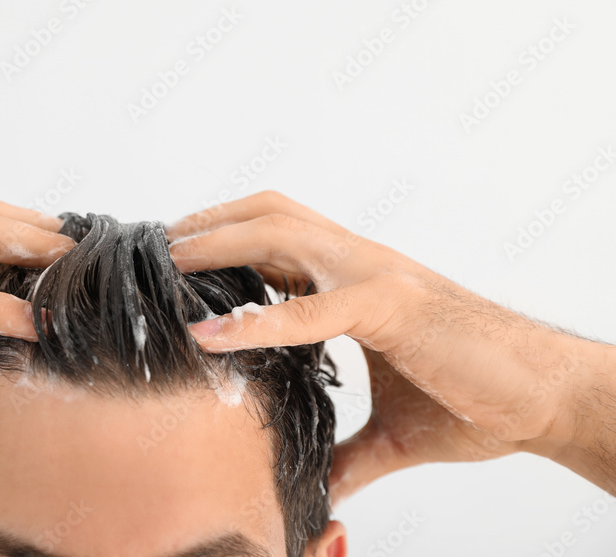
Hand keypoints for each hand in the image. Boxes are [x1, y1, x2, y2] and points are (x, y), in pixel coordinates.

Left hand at [166, 191, 615, 500]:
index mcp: (358, 279)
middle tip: (157, 247)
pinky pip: (315, 308)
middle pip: (271, 215)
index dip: (227, 236)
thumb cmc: (478, 398)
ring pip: (283, 234)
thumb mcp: (393, 431)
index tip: (181, 257)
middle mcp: (362, 263)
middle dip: (210, 225)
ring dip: (220, 244)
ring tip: (170, 263)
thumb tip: (321, 490)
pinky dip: (259, 320)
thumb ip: (349, 452)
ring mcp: (377, 277)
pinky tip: (211, 333)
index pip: (280, 237)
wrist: (547, 397)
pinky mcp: (393, 308)